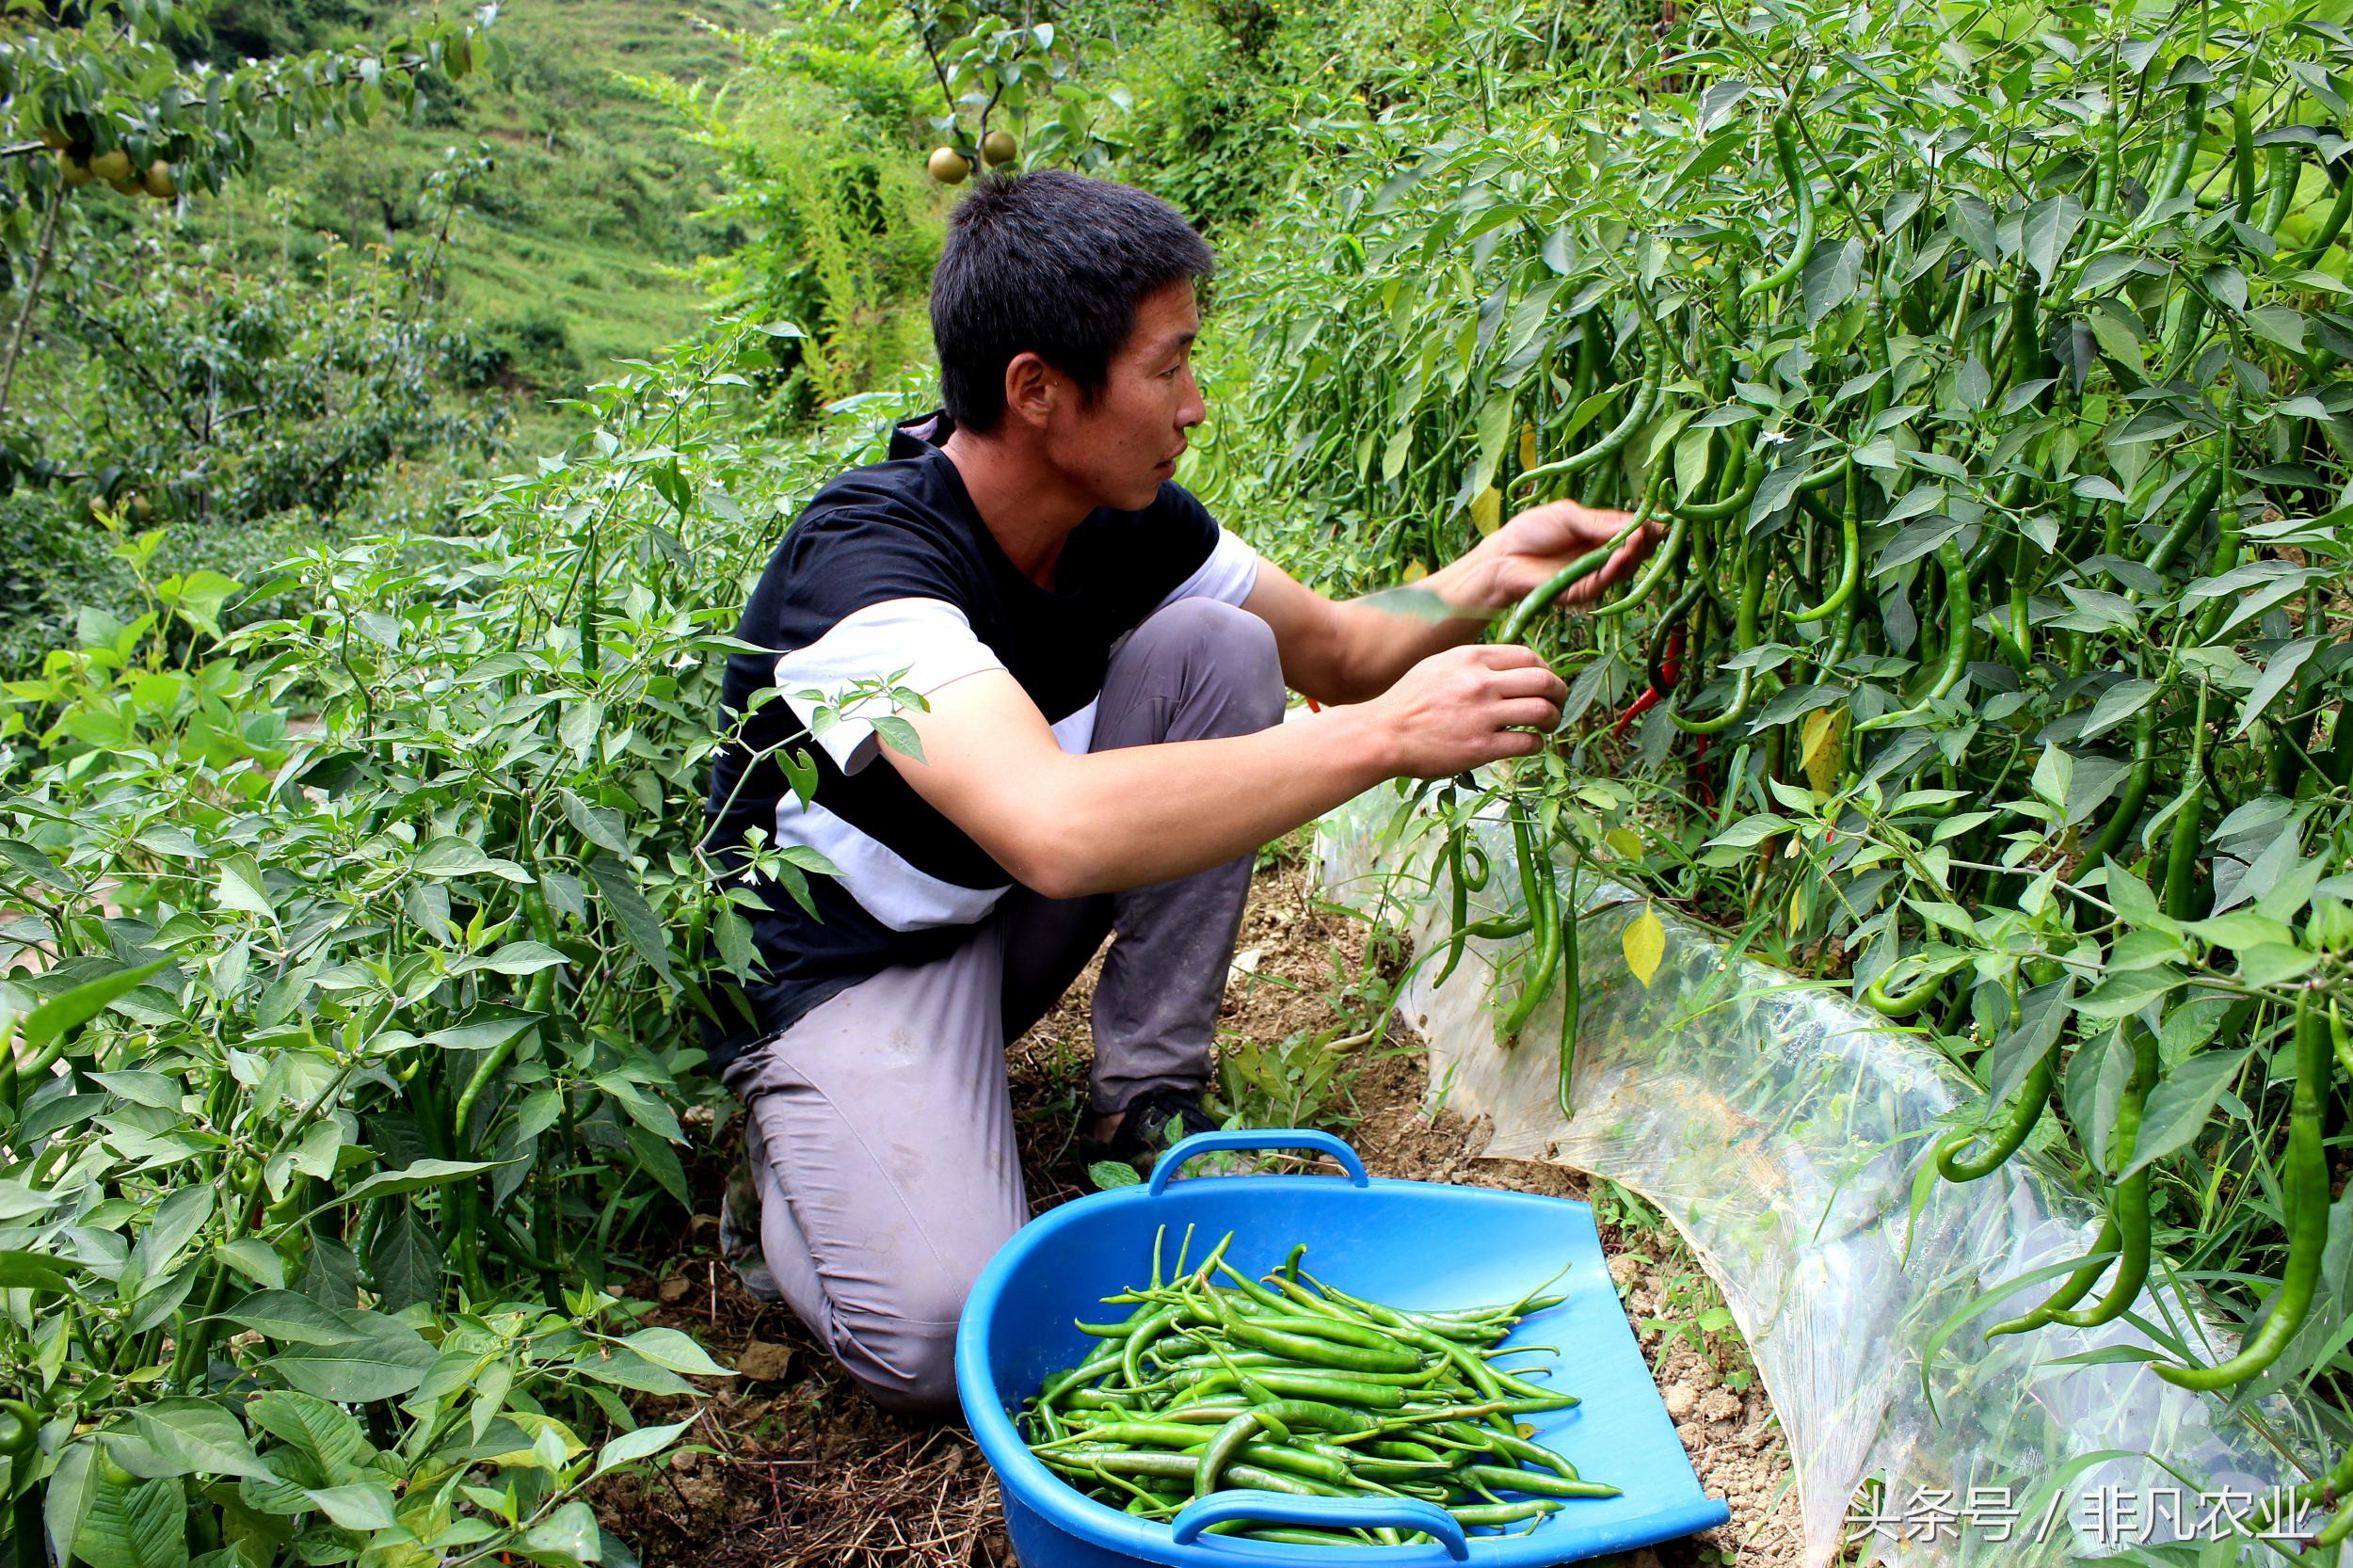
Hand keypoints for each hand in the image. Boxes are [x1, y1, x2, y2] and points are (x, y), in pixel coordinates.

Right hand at [1362, 643, 1567, 778]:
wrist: (1383, 735)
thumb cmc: (1408, 701)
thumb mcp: (1438, 665)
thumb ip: (1473, 662)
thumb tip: (1509, 668)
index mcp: (1471, 658)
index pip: (1528, 656)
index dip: (1545, 669)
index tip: (1545, 682)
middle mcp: (1480, 682)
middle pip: (1544, 680)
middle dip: (1559, 692)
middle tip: (1558, 703)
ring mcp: (1482, 716)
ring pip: (1542, 710)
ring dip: (1553, 718)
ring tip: (1548, 725)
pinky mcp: (1481, 748)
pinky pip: (1527, 742)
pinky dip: (1536, 743)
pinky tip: (1529, 743)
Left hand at [1470, 498, 1661, 612]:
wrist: (1504, 557)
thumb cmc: (1531, 530)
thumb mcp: (1568, 516)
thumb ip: (1599, 522)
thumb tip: (1635, 525)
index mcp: (1601, 532)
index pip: (1633, 529)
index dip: (1648, 525)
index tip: (1661, 519)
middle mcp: (1603, 554)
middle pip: (1637, 550)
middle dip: (1646, 540)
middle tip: (1650, 531)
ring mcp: (1595, 574)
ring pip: (1626, 568)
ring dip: (1634, 554)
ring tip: (1636, 540)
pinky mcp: (1584, 591)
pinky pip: (1606, 582)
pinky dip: (1616, 569)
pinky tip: (1621, 554)